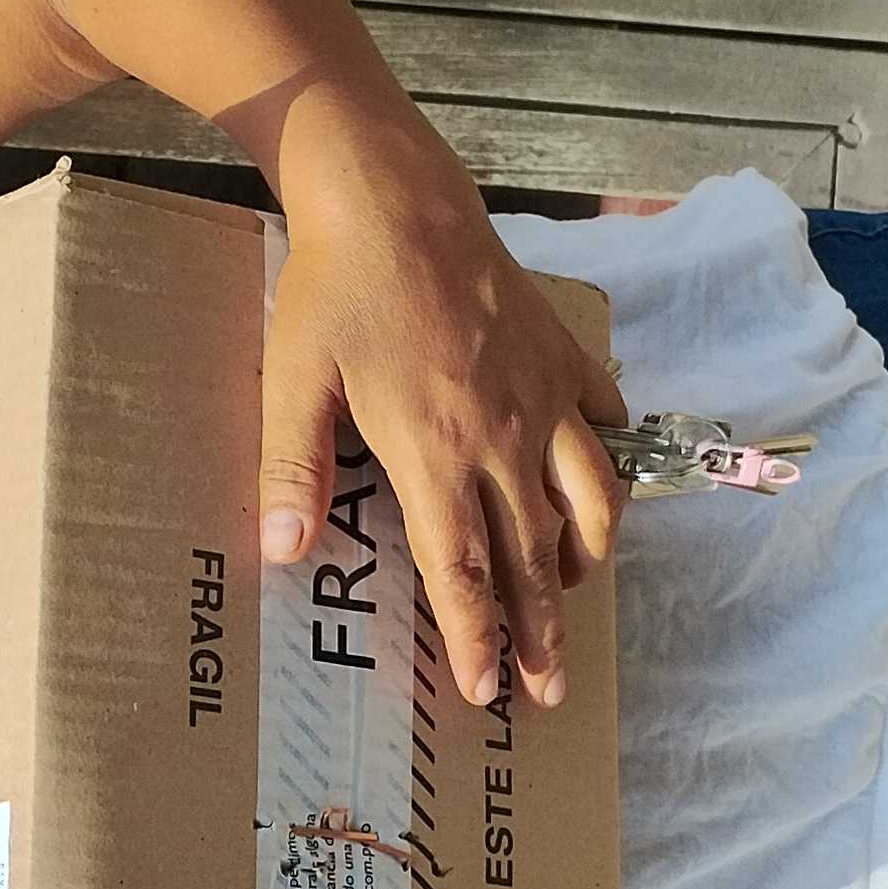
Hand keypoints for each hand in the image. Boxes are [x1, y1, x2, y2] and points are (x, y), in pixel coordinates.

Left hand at [259, 206, 630, 708]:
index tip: (486, 691)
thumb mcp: (292, 380)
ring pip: (590, 498)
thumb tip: (280, 551)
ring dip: (584, 556)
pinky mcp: (562, 353)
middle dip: (542, 632)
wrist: (396, 197)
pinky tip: (596, 480)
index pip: (465, 570)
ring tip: (571, 589)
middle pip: (533, 557)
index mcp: (436, 453)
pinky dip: (607, 461)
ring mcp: (543, 395)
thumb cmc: (335, 290)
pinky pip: (605, 422)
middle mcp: (504, 436)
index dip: (478, 639)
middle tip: (549, 689)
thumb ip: (289, 468)